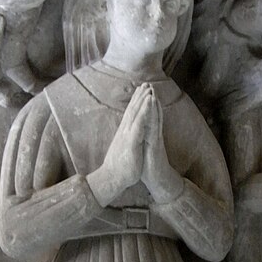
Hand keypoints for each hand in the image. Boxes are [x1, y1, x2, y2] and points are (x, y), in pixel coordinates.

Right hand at [87, 84, 152, 205]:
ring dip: (142, 100)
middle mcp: (125, 131)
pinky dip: (144, 113)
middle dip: (140, 96)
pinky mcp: (131, 142)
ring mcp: (128, 135)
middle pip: (133, 110)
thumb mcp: (125, 149)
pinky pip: (139, 125)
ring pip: (136, 114)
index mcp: (125, 133)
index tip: (141, 91)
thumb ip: (127, 141)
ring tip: (148, 88)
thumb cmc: (119, 166)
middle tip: (146, 83)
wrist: (112, 178)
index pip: (131, 114)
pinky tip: (148, 103)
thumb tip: (128, 136)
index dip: (136, 102)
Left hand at [141, 88, 184, 203]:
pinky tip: (153, 110)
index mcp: (147, 136)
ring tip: (152, 90)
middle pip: (151, 114)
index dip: (143, 104)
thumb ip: (140, 142)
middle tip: (147, 83)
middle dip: (149, 98)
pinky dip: (154, 117)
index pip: (145, 117)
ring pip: (155, 118)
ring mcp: (155, 139)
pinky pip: (155, 128)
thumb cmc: (149, 169)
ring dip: (154, 104)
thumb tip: (136, 136)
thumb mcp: (142, 152)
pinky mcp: (156, 145)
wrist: (158, 181)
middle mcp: (152, 135)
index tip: (140, 91)